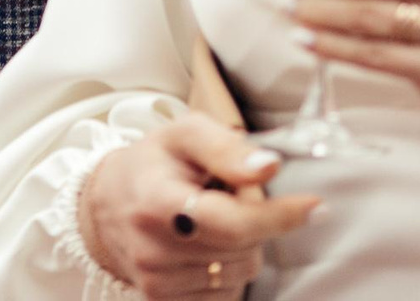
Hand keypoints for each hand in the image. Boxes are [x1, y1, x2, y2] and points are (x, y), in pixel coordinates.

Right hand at [80, 113, 317, 296]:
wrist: (104, 206)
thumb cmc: (153, 164)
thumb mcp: (184, 135)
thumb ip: (227, 148)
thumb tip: (270, 168)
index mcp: (157, 201)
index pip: (231, 222)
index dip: (277, 217)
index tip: (315, 206)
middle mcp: (154, 249)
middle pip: (243, 247)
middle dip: (253, 219)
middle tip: (226, 193)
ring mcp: (158, 283)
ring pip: (240, 271)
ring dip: (241, 244)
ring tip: (209, 217)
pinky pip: (226, 292)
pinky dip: (227, 267)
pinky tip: (204, 244)